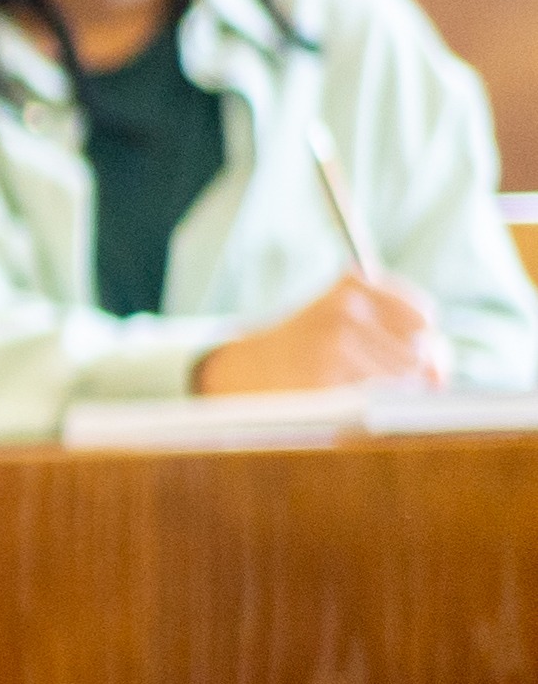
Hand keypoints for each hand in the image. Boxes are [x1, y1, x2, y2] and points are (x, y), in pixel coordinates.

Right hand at [196, 269, 443, 395]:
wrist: (244, 372)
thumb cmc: (307, 350)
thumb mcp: (346, 320)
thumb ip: (402, 335)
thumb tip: (440, 376)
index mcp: (352, 283)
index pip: (422, 315)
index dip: (420, 341)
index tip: (403, 352)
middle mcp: (345, 305)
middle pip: (420, 346)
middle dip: (413, 367)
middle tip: (377, 375)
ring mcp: (336, 339)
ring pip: (405, 373)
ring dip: (391, 387)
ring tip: (353, 384)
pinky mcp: (328, 373)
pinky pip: (381, 393)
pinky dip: (372, 401)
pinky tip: (342, 394)